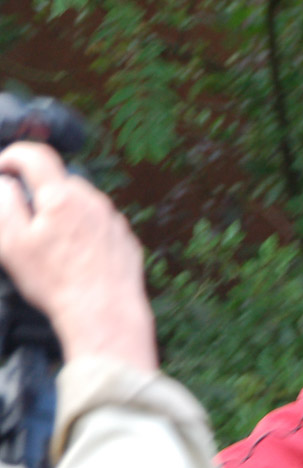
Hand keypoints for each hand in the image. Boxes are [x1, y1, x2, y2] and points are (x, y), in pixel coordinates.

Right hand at [0, 143, 156, 370]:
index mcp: (62, 196)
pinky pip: (99, 223)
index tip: (2, 169)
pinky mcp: (125, 237)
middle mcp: (93, 201)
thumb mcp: (13, 243)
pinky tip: (76, 256)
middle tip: (26, 221)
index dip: (12, 156)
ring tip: (53, 246)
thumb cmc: (56, 281)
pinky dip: (84, 230)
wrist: (105, 312)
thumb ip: (5, 204)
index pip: (35, 155)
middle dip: (39, 192)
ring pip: (81, 202)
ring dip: (63, 212)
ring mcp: (113, 219)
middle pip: (59, 181)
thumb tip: (4, 181)